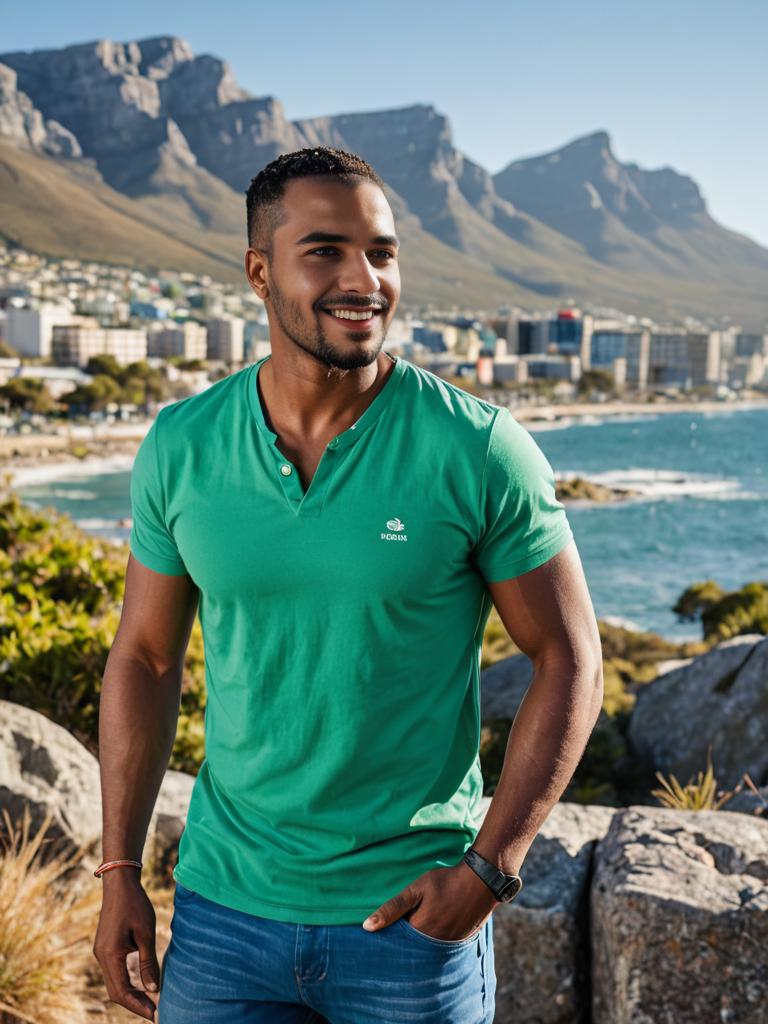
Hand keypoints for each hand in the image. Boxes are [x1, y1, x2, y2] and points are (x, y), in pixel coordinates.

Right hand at [92, 872, 160, 1020]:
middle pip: (116, 991)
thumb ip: (148, 962)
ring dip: (131, 994)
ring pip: (114, 983)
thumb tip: (153, 990)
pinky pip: (115, 972)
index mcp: (110, 955)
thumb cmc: (136, 904)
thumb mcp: (146, 933)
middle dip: (135, 1004)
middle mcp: (102, 957)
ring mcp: (101, 952)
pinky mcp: (105, 947)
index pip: (121, 992)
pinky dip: (128, 982)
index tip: (155, 1014)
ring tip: (151, 1001)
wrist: (120, 883)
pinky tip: (142, 984)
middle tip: (155, 1012)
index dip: (138, 1006)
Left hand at [362, 859, 496, 941]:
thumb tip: (367, 927)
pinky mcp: (459, 942)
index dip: (388, 938)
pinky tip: (430, 930)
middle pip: (411, 950)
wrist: (481, 881)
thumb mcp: (416, 890)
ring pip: (425, 950)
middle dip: (402, 944)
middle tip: (396, 931)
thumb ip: (393, 908)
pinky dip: (432, 943)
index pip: (397, 944)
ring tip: (414, 929)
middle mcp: (434, 945)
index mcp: (420, 933)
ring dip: (417, 944)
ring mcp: (448, 945)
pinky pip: (440, 948)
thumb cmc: (446, 882)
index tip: (378, 934)